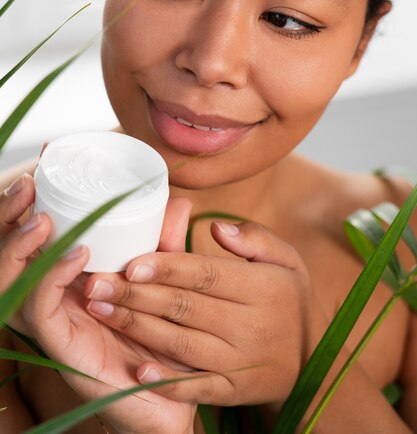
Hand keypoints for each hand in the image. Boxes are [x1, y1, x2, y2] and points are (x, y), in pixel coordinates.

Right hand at [20, 196, 195, 433]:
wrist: (169, 397)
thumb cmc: (160, 336)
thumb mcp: (163, 281)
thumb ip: (166, 245)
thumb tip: (179, 202)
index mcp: (66, 275)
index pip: (32, 231)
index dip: (28, 197)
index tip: (45, 156)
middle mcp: (50, 294)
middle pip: (8, 251)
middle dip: (9, 214)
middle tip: (30, 182)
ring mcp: (51, 320)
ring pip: (9, 280)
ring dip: (17, 244)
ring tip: (41, 218)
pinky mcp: (60, 344)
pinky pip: (41, 310)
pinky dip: (53, 277)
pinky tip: (77, 255)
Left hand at [84, 220, 321, 406]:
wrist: (314, 361)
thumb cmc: (290, 300)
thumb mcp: (287, 259)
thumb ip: (254, 238)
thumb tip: (216, 228)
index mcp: (262, 287)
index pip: (206, 275)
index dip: (168, 268)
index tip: (132, 262)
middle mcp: (251, 325)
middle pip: (186, 307)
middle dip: (138, 295)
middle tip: (98, 285)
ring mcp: (241, 362)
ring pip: (183, 344)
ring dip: (139, 328)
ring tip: (102, 311)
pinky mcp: (234, 390)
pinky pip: (198, 388)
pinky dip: (168, 382)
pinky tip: (138, 371)